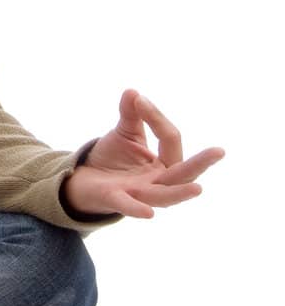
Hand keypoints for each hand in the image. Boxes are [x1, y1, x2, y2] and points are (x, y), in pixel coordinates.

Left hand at [62, 88, 225, 219]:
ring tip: (197, 189)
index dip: (157, 118)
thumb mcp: (124, 133)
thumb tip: (133, 91)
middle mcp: (157, 181)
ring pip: (164, 195)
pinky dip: (137, 209)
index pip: (170, 139)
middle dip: (201, 163)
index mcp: (163, 164)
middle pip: (182, 173)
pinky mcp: (115, 199)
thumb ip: (131, 113)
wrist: (84, 180)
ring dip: (179, 193)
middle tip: (220, 151)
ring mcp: (139, 193)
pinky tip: (148, 213)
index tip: (138, 100)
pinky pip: (128, 206)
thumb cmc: (111, 159)